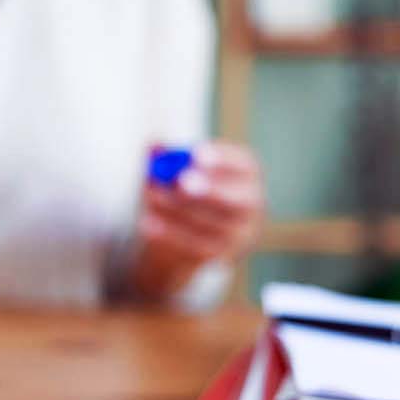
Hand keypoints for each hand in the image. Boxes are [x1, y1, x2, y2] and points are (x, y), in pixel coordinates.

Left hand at [131, 141, 264, 298]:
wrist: (180, 237)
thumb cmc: (180, 192)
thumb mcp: (171, 170)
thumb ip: (163, 155)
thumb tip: (153, 144)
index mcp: (247, 175)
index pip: (245, 166)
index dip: (222, 159)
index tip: (195, 154)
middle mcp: (251, 205)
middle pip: (239, 200)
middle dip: (209, 190)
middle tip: (182, 182)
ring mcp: (240, 233)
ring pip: (212, 224)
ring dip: (178, 209)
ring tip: (151, 196)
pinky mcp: (221, 255)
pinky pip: (197, 245)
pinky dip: (170, 232)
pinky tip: (147, 222)